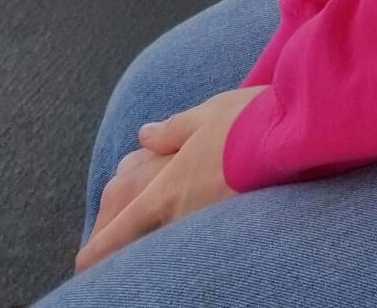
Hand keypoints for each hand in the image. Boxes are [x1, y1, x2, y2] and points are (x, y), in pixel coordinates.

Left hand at [74, 87, 265, 271]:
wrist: (295, 137)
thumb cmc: (248, 121)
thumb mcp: (205, 115)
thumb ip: (172, 130)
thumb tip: (144, 135)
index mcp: (169, 187)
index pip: (124, 224)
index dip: (100, 246)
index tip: (81, 261)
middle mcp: (184, 212)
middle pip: (143, 233)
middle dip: (124, 239)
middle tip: (109, 243)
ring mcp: (209, 220)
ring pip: (170, 230)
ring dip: (156, 227)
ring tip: (150, 226)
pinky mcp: (234, 220)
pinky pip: (196, 226)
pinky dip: (185, 221)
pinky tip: (194, 212)